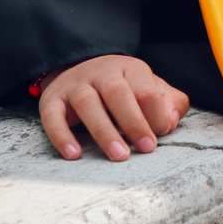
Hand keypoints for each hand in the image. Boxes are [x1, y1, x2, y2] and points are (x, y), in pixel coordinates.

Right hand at [38, 54, 189, 160]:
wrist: (77, 68)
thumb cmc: (122, 87)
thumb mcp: (149, 87)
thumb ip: (169, 102)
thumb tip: (171, 120)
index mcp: (129, 69)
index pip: (146, 89)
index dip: (156, 114)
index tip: (160, 134)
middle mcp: (101, 73)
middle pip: (116, 92)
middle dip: (133, 122)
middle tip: (146, 148)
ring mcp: (75, 85)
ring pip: (86, 102)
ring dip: (103, 131)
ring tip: (118, 155)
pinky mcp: (52, 99)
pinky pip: (53, 116)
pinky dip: (61, 136)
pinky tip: (73, 154)